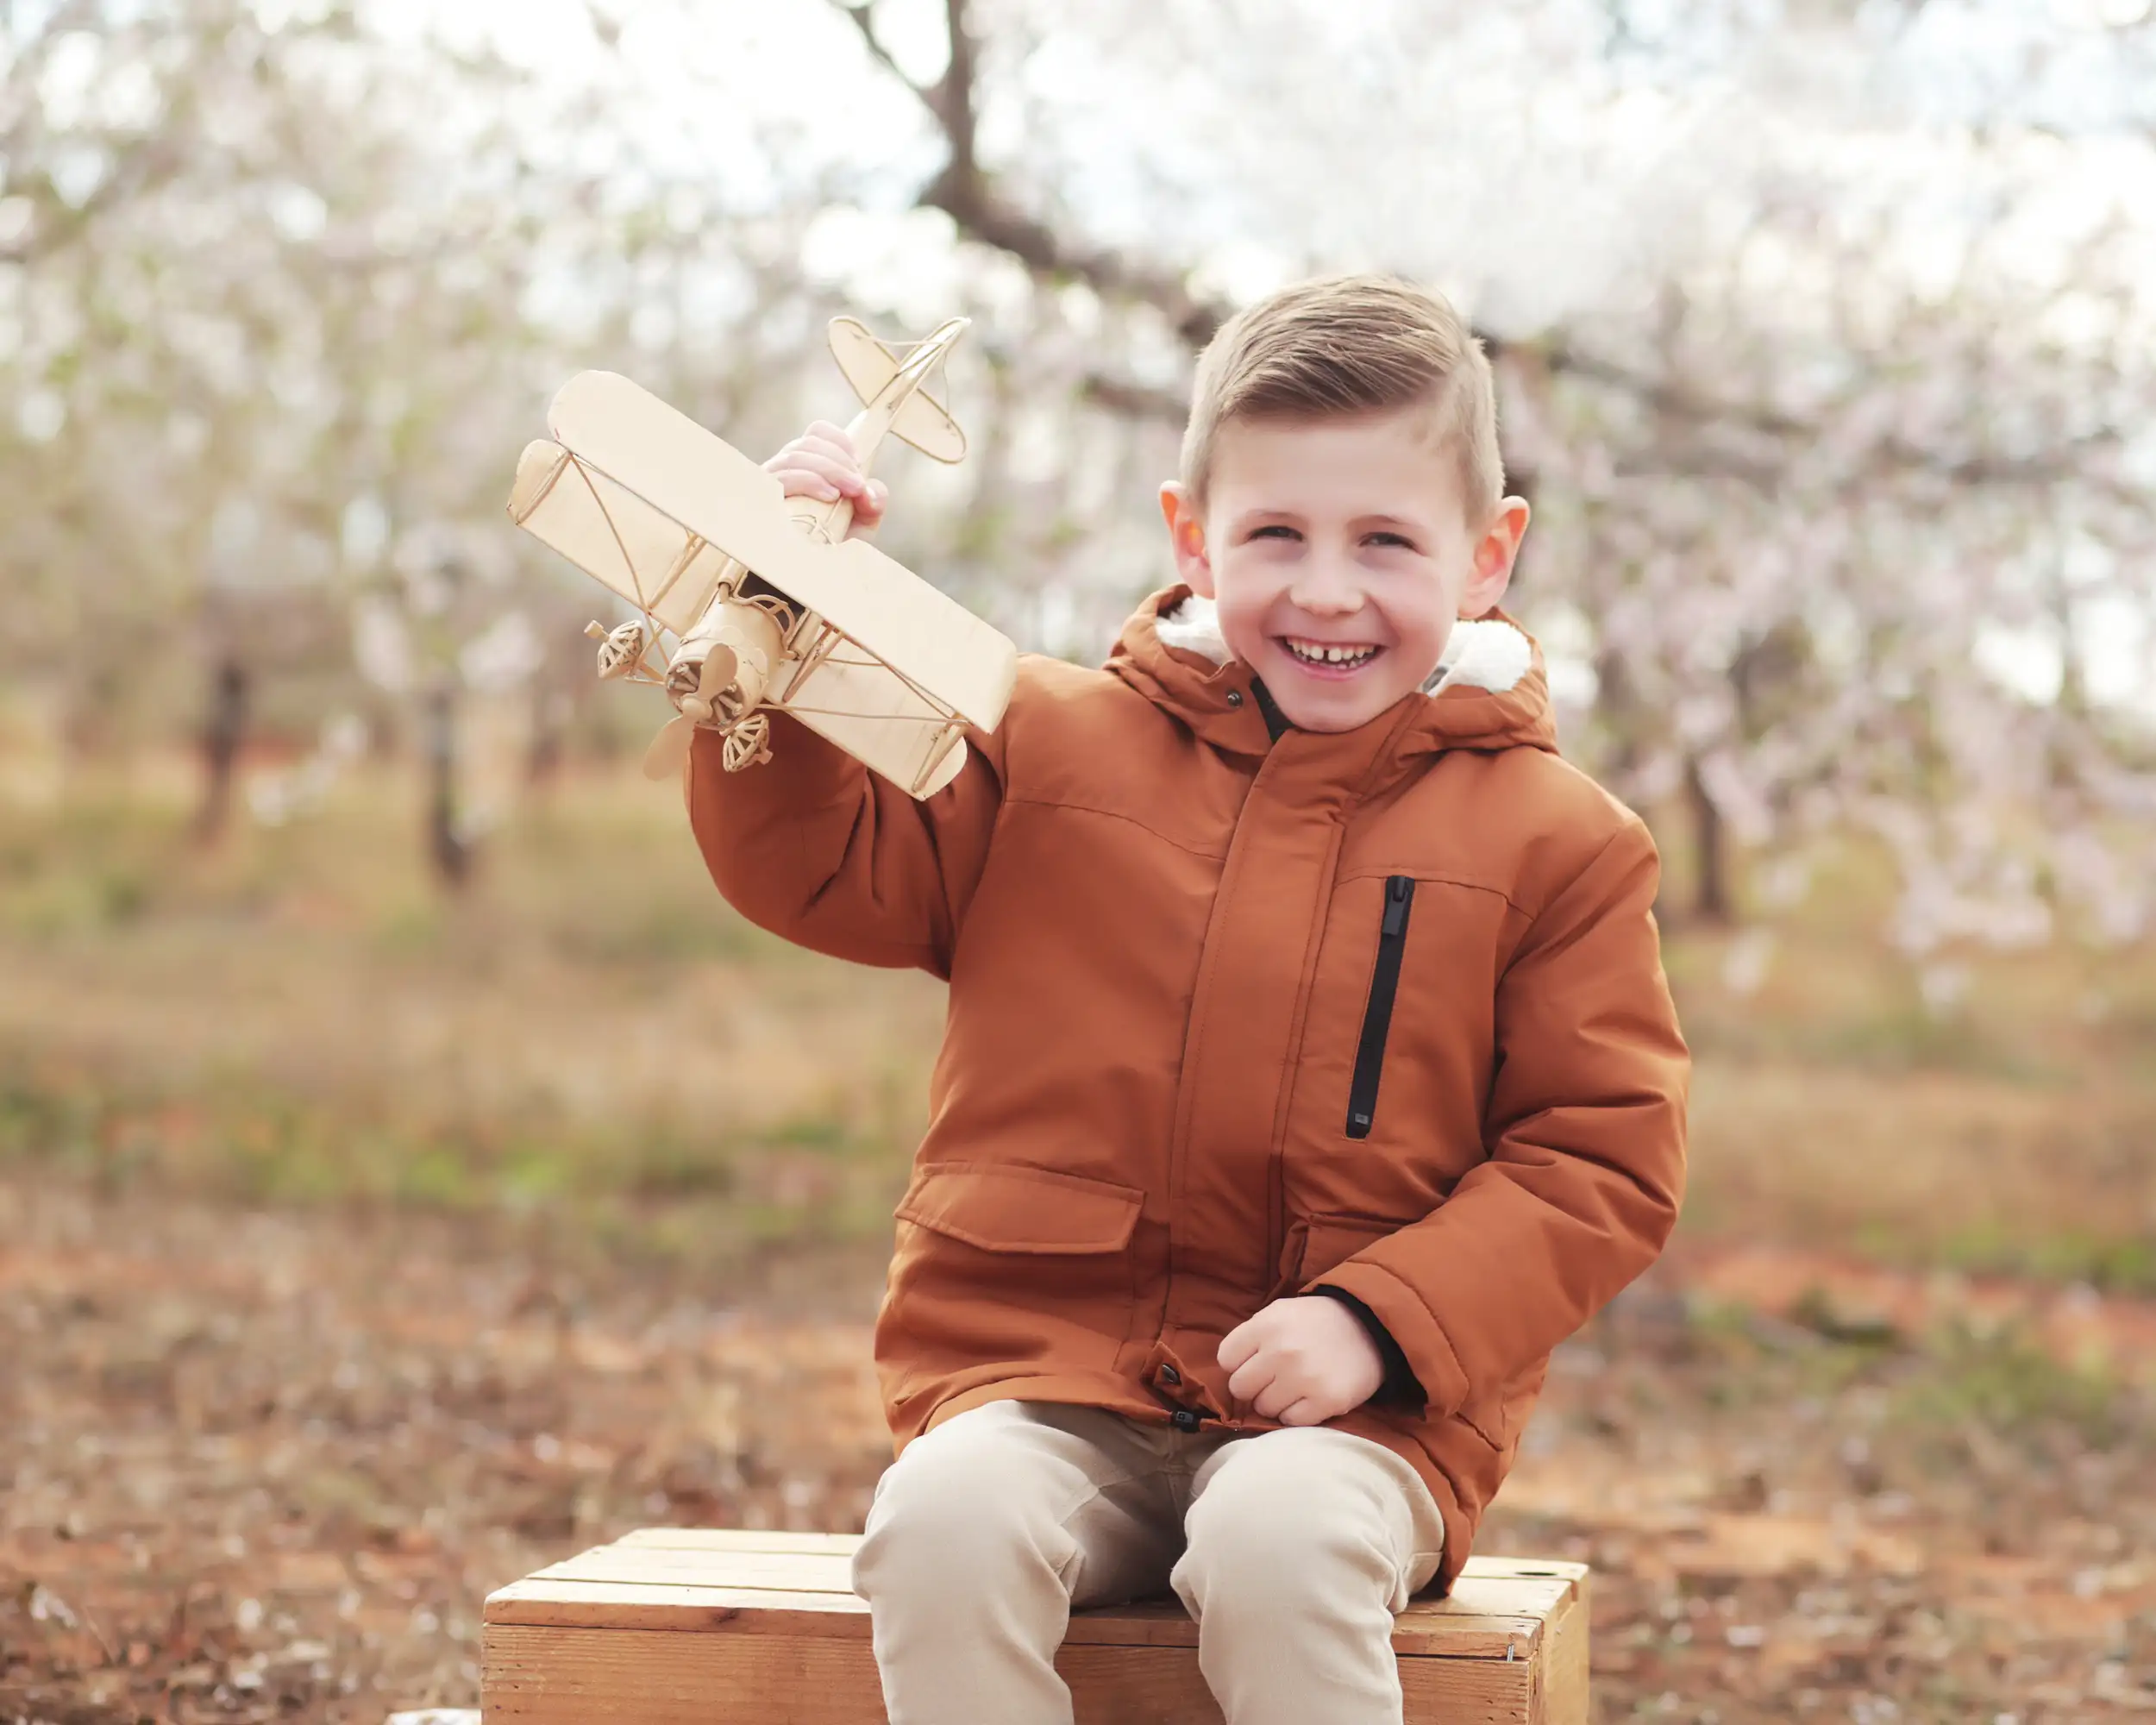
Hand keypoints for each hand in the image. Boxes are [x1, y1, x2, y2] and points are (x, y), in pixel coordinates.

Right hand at [764, 420, 888, 537]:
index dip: (838, 440)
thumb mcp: (864, 521)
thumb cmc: (836, 545)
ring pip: (794, 458)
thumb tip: (868, 491)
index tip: (858, 461)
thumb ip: (874, 501)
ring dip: (827, 470)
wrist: (815, 577)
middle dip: (838, 461)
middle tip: (858, 486)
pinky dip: (808, 481)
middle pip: (807, 444)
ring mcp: (770, 484)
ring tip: (848, 492)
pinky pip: (781, 479)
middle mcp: (786, 470)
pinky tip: (828, 495)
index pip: (816, 433)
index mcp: (809, 466)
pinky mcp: (761, 501)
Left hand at [1218, 1297, 1383, 1426]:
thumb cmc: (1317, 1322)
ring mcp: (1304, 1378)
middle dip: (1255, 1385)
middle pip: (1240, 1388)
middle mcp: (1281, 1351)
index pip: (1226, 1359)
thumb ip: (1251, 1336)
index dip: (1239, 1363)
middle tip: (1276, 1376)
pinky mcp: (1326, 1401)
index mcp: (1267, 1324)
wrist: (1371, 1327)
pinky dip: (1298, 1413)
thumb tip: (1229, 1369)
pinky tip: (1310, 1396)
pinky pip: (1290, 1421)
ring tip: (1296, 1384)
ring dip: (1277, 1400)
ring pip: (1264, 1408)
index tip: (1257, 1360)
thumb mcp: (1279, 1312)